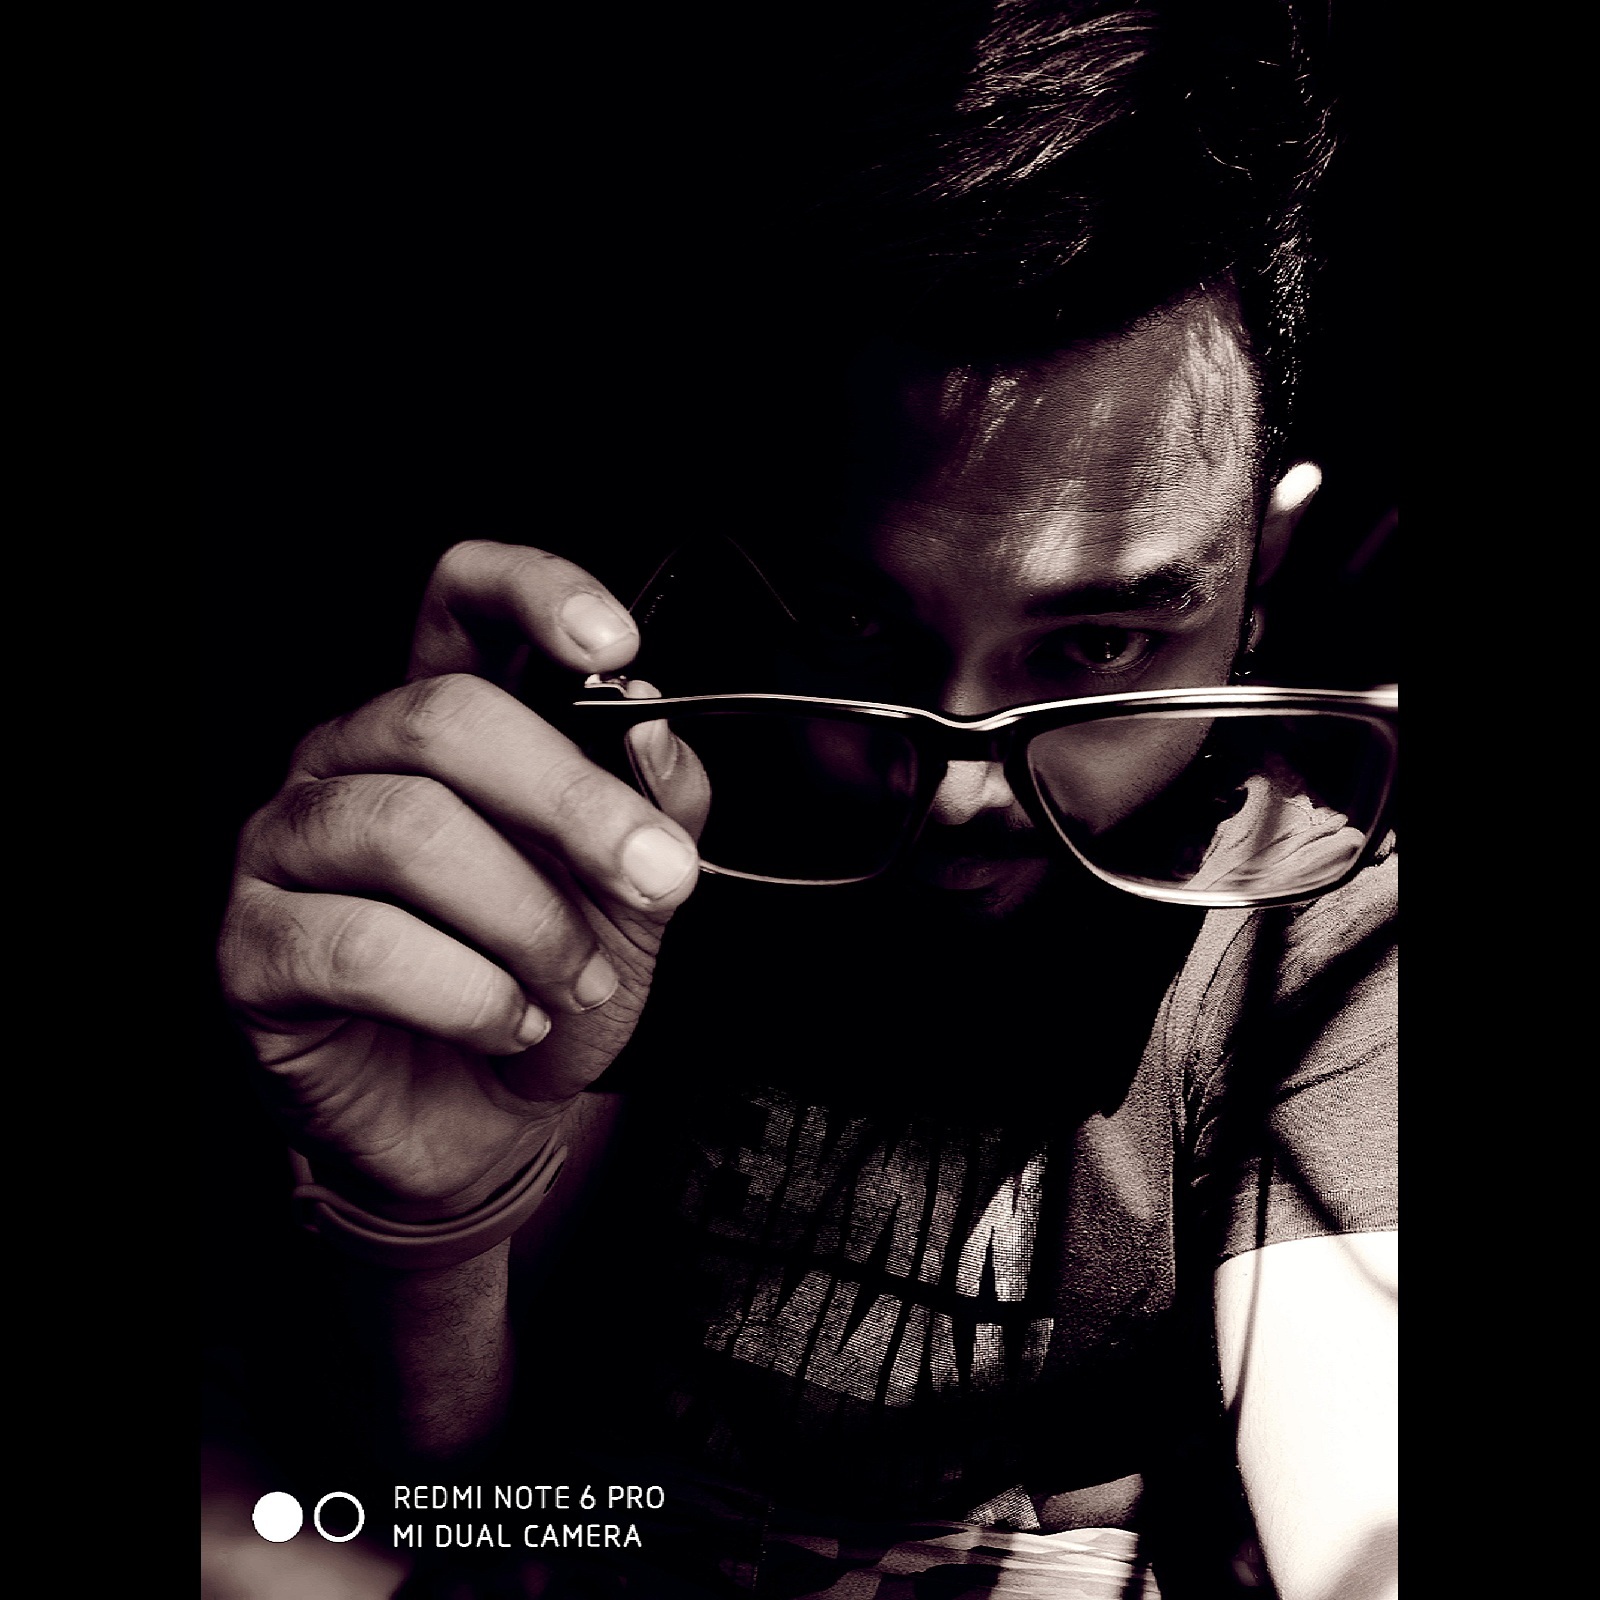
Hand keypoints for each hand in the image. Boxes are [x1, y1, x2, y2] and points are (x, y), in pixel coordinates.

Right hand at [218, 541, 700, 1220]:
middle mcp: (352, 760)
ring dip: (527, 919)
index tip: (614, 645)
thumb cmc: (546, 989)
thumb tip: (655, 732)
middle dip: (573, 802)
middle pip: (444, 717)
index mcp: (443, 726)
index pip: (460, 602)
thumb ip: (656, 809)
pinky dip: (467, 992)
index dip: (532, 593)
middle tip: (656, 877)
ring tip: (573, 979)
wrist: (486, 1125)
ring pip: (409, 830)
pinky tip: (508, 1021)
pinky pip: (360, 944)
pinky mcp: (256, 946)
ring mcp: (289, 847)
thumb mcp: (631, 898)